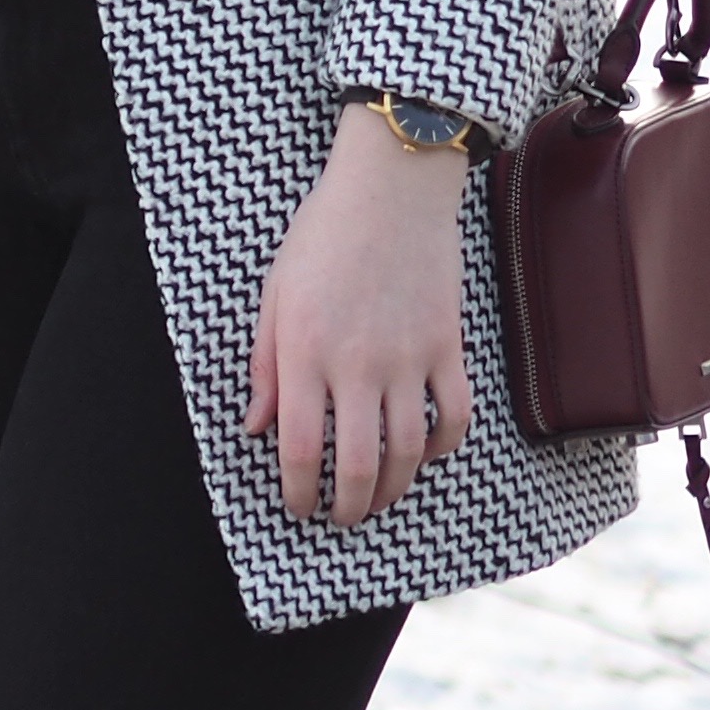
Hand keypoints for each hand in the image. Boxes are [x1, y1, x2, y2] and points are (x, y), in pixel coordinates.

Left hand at [245, 101, 475, 526]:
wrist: (390, 190)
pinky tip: (425, 455)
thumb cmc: (321, 237)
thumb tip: (257, 426)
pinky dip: (443, 447)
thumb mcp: (275, 295)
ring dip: (394, 490)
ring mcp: (408, 360)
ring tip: (378, 500)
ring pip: (408, 452)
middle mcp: (357, 365)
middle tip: (340, 519)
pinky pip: (453, 416)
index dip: (297, 491)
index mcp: (305, 353)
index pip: (300, 448)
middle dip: (348, 508)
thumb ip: (266, 366)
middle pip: (359, 466)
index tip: (296, 507)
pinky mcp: (447, 348)